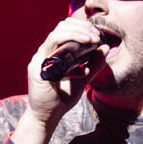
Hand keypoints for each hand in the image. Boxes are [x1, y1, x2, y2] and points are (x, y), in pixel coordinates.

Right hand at [14, 18, 108, 143]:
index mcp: (55, 51)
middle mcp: (46, 52)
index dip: (83, 27)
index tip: (98, 35)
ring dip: (76, 34)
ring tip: (92, 40)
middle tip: (96, 36)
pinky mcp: (37, 68)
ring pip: (56, 34)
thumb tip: (105, 47)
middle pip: (61, 27)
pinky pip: (52, 51)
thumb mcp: (83, 79)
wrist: (48, 116)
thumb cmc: (62, 98)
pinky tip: (83, 59)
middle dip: (81, 27)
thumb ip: (94, 64)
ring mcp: (40, 58)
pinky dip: (68, 52)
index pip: (67, 28)